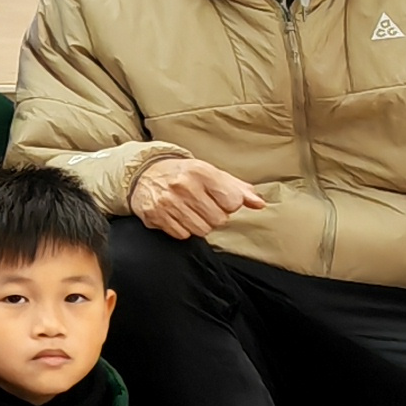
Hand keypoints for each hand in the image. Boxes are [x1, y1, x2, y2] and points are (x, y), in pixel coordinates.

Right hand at [131, 155, 266, 241]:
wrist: (145, 173)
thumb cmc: (185, 174)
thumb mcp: (212, 174)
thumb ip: (238, 188)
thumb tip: (259, 204)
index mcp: (201, 171)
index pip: (232, 202)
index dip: (229, 205)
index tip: (219, 200)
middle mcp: (183, 185)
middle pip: (218, 220)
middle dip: (214, 216)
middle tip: (203, 207)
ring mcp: (168, 201)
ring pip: (201, 230)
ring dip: (199, 224)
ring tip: (190, 212)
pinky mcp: (155, 215)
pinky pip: (182, 234)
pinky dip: (182, 229)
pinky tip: (177, 217)